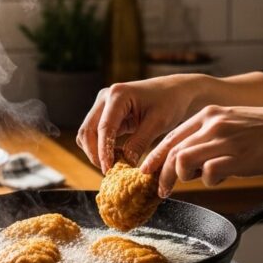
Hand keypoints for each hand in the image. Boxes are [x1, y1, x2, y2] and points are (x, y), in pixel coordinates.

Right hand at [76, 75, 207, 172]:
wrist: (175, 91)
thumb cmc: (170, 102)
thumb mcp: (158, 123)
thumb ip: (139, 143)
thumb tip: (126, 163)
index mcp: (118, 95)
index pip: (104, 128)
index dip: (104, 151)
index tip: (108, 170)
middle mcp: (105, 97)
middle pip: (88, 130)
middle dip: (95, 153)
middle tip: (109, 171)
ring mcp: (103, 105)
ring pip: (87, 133)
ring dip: (95, 151)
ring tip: (115, 164)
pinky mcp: (106, 113)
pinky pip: (95, 133)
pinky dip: (101, 147)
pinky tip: (116, 155)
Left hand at [139, 105, 262, 196]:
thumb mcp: (234, 122)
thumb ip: (211, 135)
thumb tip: (190, 157)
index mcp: (209, 114)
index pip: (171, 137)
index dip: (156, 157)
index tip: (148, 172)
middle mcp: (212, 124)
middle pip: (171, 151)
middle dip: (161, 174)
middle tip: (161, 190)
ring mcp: (224, 140)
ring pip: (182, 161)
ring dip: (181, 178)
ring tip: (190, 184)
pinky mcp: (237, 158)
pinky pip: (208, 174)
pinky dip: (208, 181)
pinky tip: (219, 180)